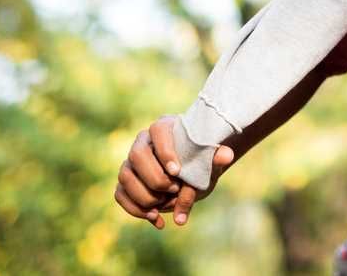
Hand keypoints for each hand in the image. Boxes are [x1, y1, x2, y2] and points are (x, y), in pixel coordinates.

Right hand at [114, 115, 234, 229]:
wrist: (192, 177)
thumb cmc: (201, 163)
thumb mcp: (211, 162)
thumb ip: (217, 158)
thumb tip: (226, 156)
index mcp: (164, 128)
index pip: (158, 130)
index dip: (165, 151)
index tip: (177, 171)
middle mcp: (142, 142)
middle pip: (136, 155)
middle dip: (155, 177)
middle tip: (174, 189)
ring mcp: (130, 163)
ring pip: (125, 177)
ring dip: (144, 195)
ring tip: (164, 205)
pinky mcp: (125, 183)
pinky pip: (120, 195)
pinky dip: (135, 210)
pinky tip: (156, 218)